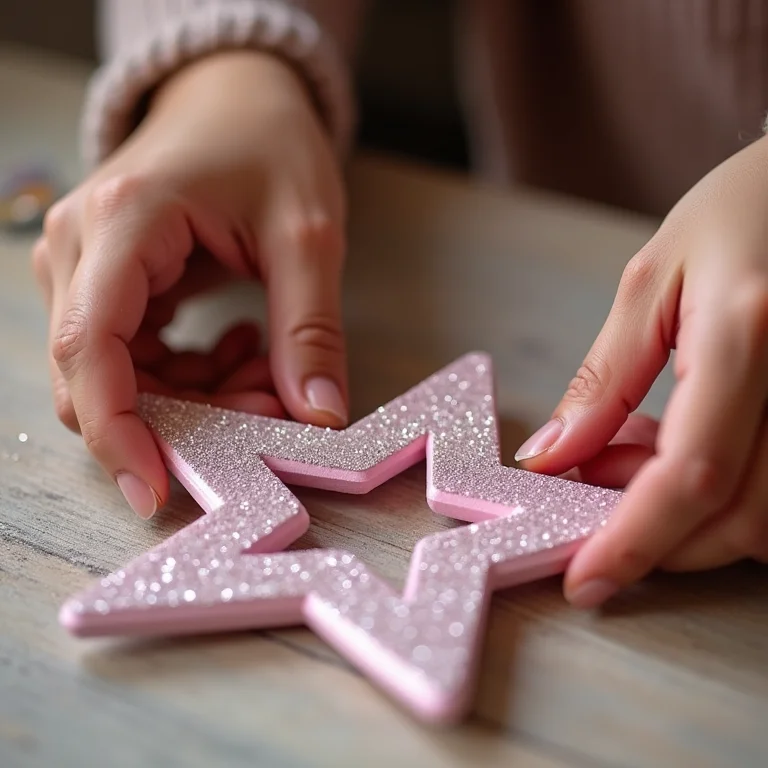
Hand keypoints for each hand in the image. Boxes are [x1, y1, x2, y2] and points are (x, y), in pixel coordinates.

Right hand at [32, 51, 347, 518]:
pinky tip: (242, 349)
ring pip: (122, 378)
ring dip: (198, 399)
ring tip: (270, 370)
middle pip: (104, 377)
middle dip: (186, 416)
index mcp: (122, 222)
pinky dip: (192, 377)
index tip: (156, 490)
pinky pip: (138, 361)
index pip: (91, 348)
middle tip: (271, 406)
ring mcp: (85, 267)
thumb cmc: (268, 145)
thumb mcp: (308, 234)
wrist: (236, 100)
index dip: (117, 432)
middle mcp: (80, 248)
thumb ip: (310, 328)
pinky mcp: (107, 285)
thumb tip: (318, 416)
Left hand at [515, 135, 767, 606]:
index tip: (584, 582)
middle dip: (657, 531)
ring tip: (640, 451)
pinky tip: (694, 448)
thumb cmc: (744, 207)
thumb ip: (604, 380)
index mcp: (750, 332)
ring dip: (693, 518)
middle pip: (741, 517)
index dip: (634, 542)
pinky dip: (733, 497)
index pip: (692, 473)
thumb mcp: (652, 280)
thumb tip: (552, 460)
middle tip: (596, 481)